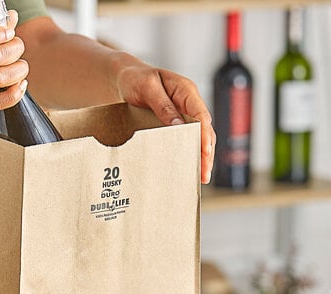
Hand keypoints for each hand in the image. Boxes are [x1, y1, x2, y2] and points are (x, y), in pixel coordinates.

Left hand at [115, 64, 214, 183]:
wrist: (124, 79)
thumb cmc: (135, 79)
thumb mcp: (146, 88)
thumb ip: (162, 105)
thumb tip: (176, 124)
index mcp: (185, 90)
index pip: (200, 114)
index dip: (204, 134)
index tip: (205, 151)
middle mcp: (188, 103)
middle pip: (204, 130)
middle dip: (206, 153)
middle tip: (204, 173)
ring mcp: (183, 114)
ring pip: (198, 137)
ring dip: (200, 157)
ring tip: (200, 176)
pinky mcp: (174, 124)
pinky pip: (185, 139)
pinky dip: (188, 153)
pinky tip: (187, 167)